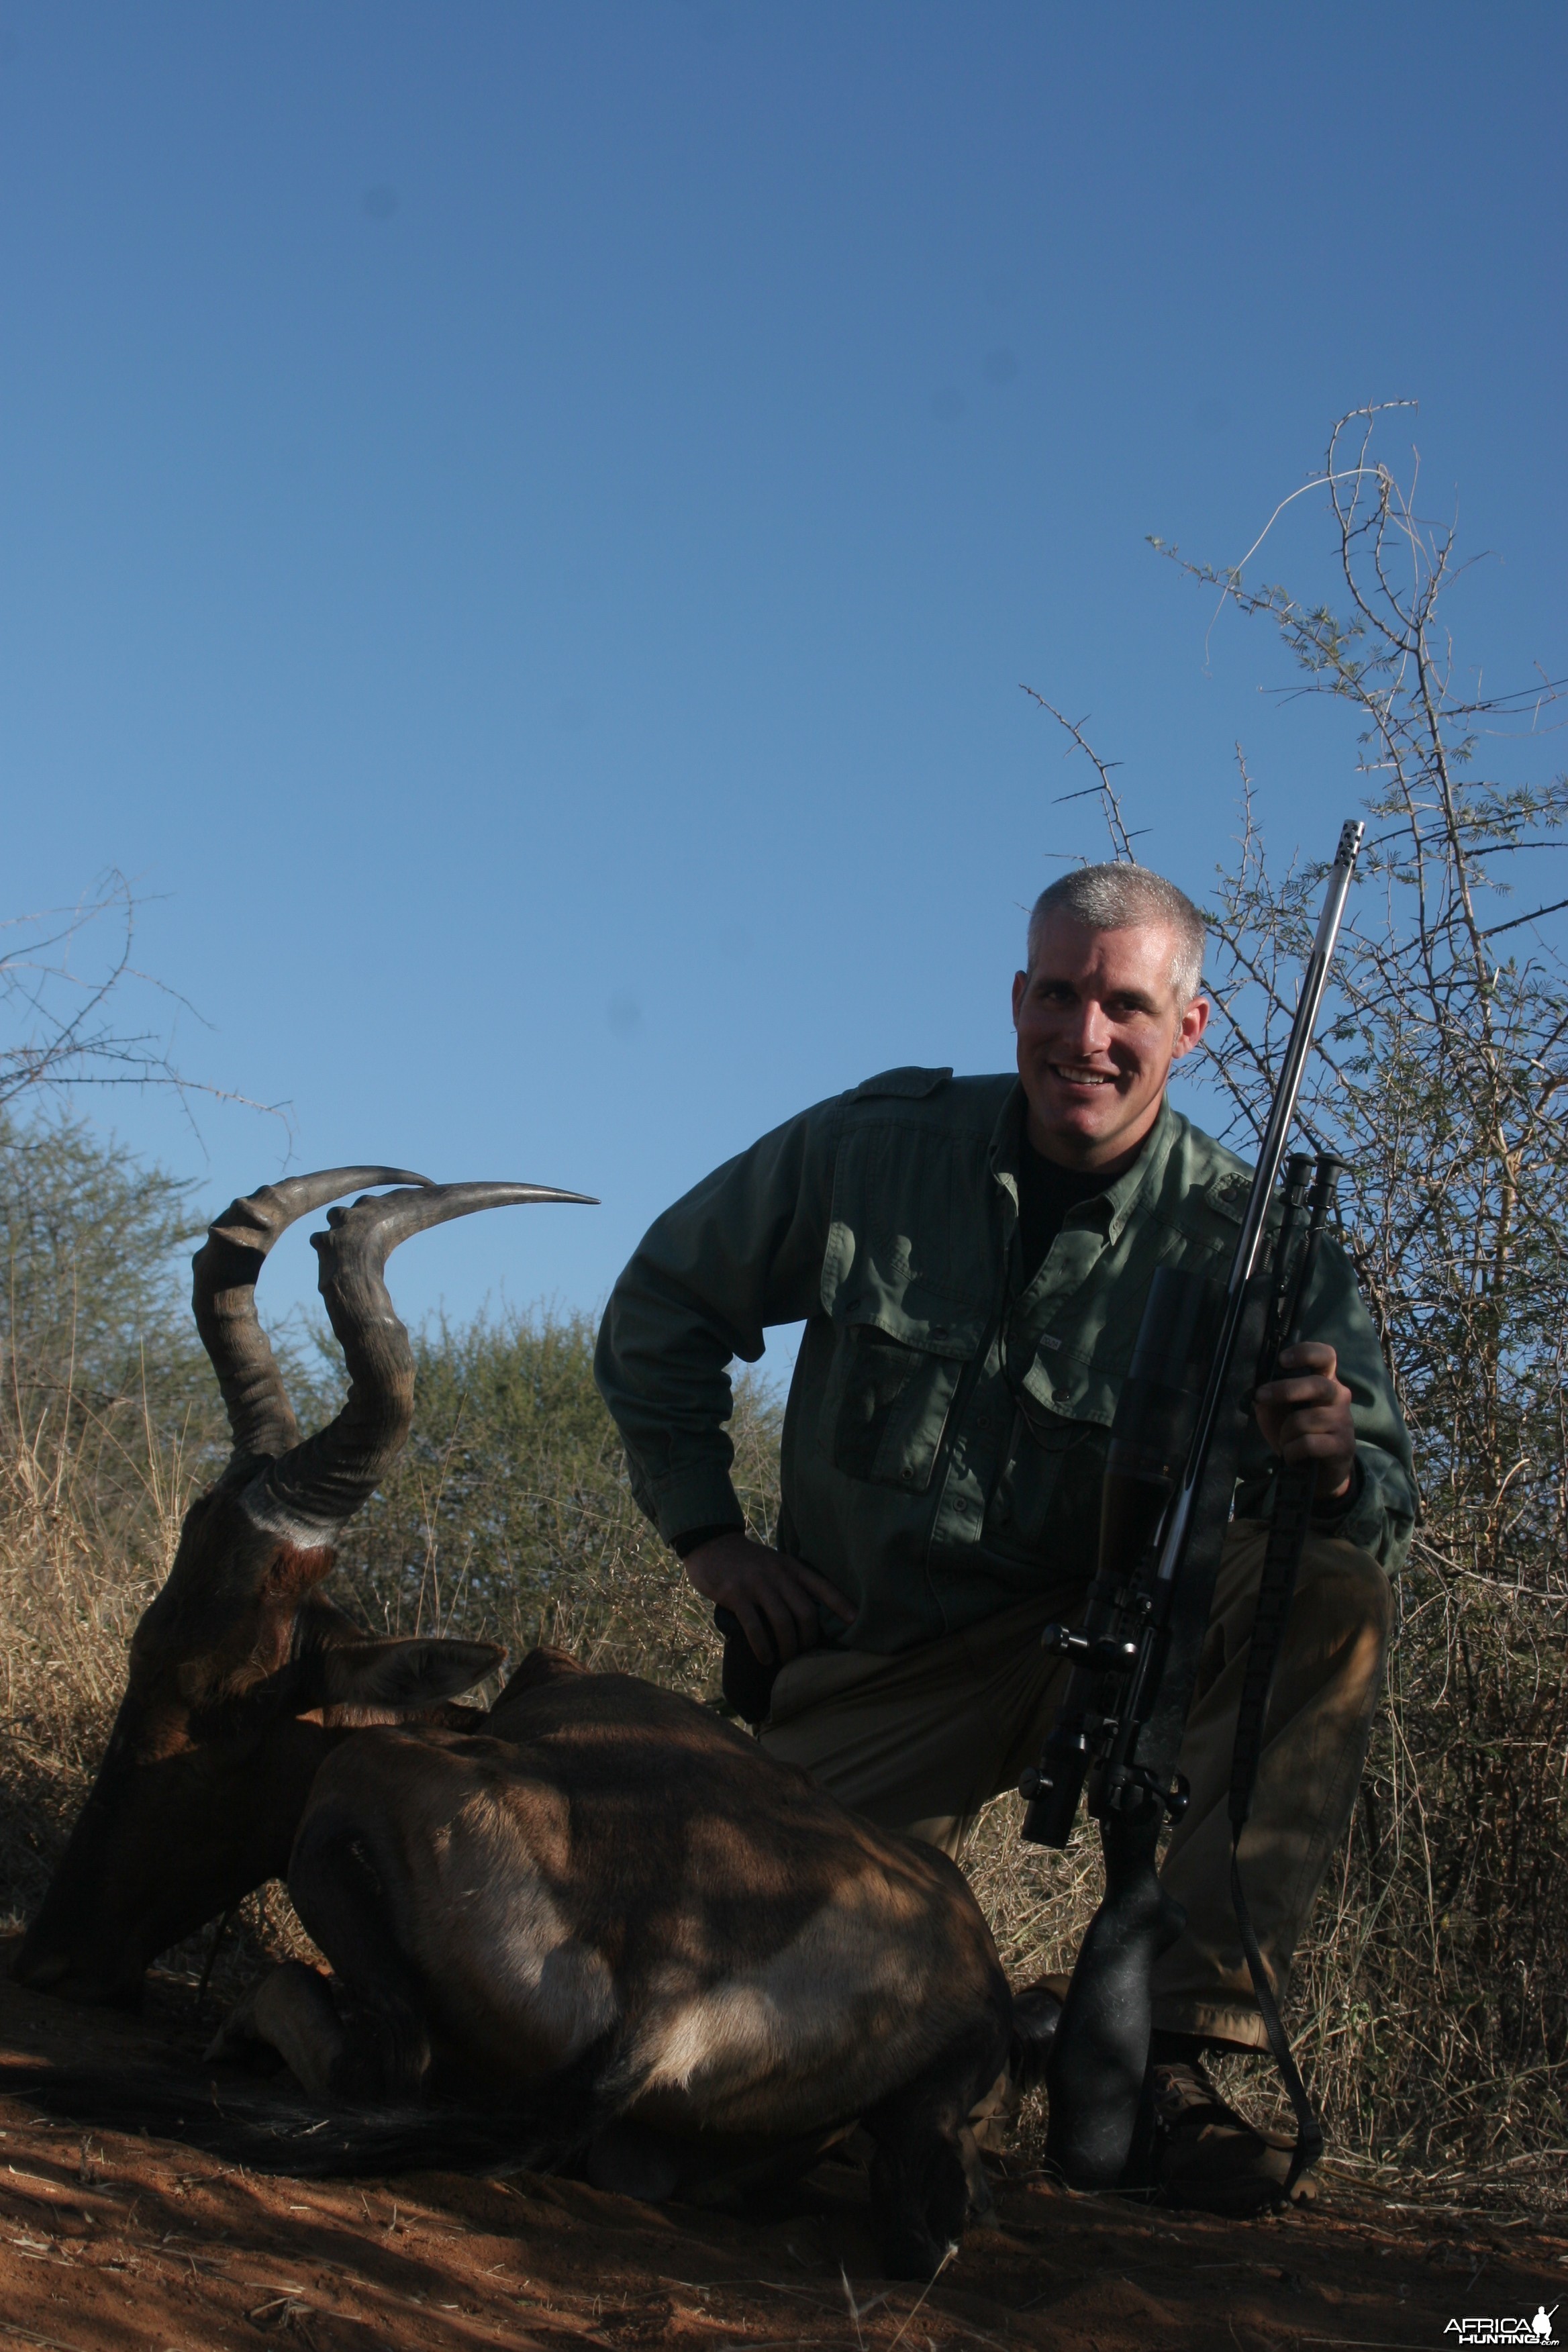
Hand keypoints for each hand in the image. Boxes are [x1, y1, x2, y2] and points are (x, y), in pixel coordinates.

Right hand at [682, 1532, 854, 1665]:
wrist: (712, 1544)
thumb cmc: (747, 1561)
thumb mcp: (775, 1562)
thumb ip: (791, 1582)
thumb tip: (810, 1614)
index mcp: (790, 1567)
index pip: (822, 1586)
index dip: (840, 1604)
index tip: (855, 1621)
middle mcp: (777, 1574)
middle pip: (805, 1611)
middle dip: (809, 1638)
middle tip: (805, 1654)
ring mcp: (756, 1584)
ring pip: (782, 1621)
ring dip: (788, 1647)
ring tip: (786, 1660)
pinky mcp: (735, 1594)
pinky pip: (754, 1626)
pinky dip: (763, 1647)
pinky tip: (765, 1658)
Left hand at [1253, 1341, 1356, 1501]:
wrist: (1320, 1472)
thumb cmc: (1299, 1434)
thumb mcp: (1279, 1412)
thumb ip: (1270, 1396)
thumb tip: (1255, 1386)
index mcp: (1325, 1382)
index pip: (1326, 1356)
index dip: (1305, 1352)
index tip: (1282, 1360)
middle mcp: (1338, 1397)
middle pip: (1317, 1384)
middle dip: (1285, 1390)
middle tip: (1261, 1396)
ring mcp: (1343, 1422)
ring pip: (1304, 1420)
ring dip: (1285, 1434)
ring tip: (1286, 1441)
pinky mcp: (1342, 1445)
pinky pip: (1308, 1443)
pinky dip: (1292, 1451)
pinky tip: (1293, 1455)